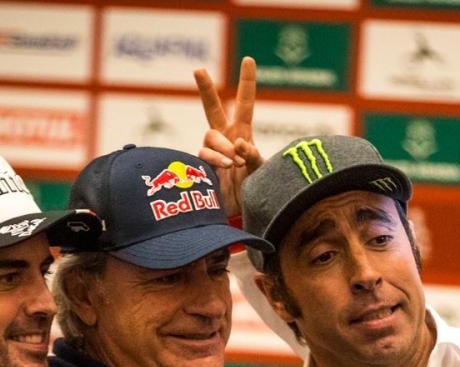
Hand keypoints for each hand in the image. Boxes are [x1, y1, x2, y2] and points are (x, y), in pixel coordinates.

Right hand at [194, 57, 259, 217]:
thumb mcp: (261, 172)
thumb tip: (241, 143)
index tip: (249, 59)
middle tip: (198, 69)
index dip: (247, 82)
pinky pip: (205, 154)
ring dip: (223, 145)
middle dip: (206, 89)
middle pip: (212, 108)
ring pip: (211, 135)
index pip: (245, 102)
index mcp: (243, 132)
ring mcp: (212, 150)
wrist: (240, 214)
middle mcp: (225, 136)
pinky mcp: (202, 165)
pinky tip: (226, 166)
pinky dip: (216, 158)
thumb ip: (254, 156)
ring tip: (234, 161)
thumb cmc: (254, 191)